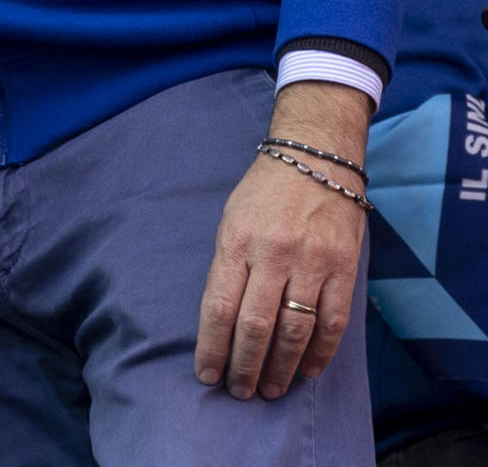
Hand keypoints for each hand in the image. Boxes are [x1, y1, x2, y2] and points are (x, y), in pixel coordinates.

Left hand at [195, 81, 371, 399]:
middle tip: (240, 390)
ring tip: (271, 389)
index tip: (207, 374)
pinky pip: (332, 321)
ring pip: (295, 329)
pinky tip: (307, 370)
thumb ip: (228, 268)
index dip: (212, 346)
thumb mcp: (230, 221)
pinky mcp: (343, 268)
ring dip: (282, 366)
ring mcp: (311, 262)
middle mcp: (272, 254)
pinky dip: (320, 352)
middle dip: (245, 365)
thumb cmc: (264, 193)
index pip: (218, 306)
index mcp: (235, 242)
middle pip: (256, 325)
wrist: (316, 159)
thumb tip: (222, 321)